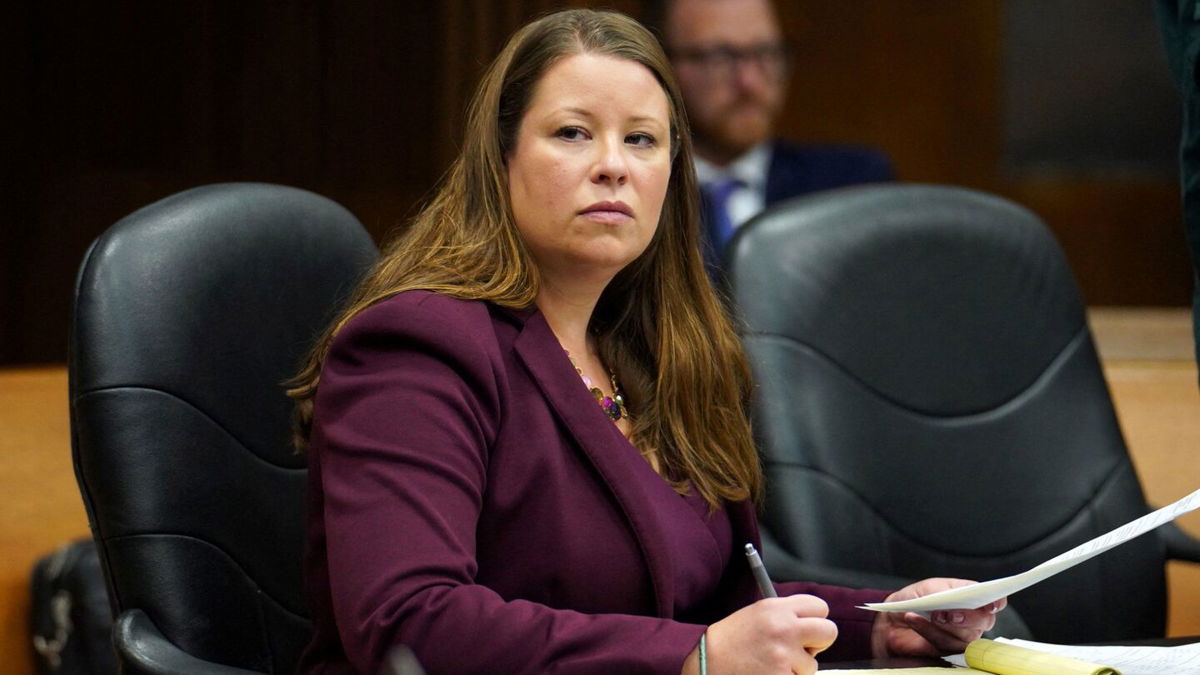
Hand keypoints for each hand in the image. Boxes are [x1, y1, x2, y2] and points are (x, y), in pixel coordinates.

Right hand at [682, 594, 837, 674]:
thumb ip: (785, 615)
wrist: (706, 661)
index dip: (815, 619)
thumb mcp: (757, 614)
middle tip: (801, 649)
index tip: (807, 628)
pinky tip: (767, 674)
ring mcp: (784, 656)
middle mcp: (784, 628)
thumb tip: (813, 623)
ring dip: (797, 669)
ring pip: (812, 665)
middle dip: (819, 643)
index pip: (820, 607)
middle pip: (829, 632)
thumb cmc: (732, 640)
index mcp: (777, 608)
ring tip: (770, 664)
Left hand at [870, 578, 1004, 657]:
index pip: (993, 602)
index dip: (996, 603)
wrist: (892, 619)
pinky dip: (927, 630)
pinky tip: (913, 619)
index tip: (991, 604)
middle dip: (966, 617)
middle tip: (946, 612)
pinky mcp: (948, 650)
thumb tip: (963, 593)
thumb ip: (947, 590)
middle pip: (983, 621)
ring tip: (922, 613)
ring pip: (964, 636)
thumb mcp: (929, 588)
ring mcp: (961, 637)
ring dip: (942, 625)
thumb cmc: (915, 599)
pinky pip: (944, 644)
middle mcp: (972, 619)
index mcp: (971, 598)